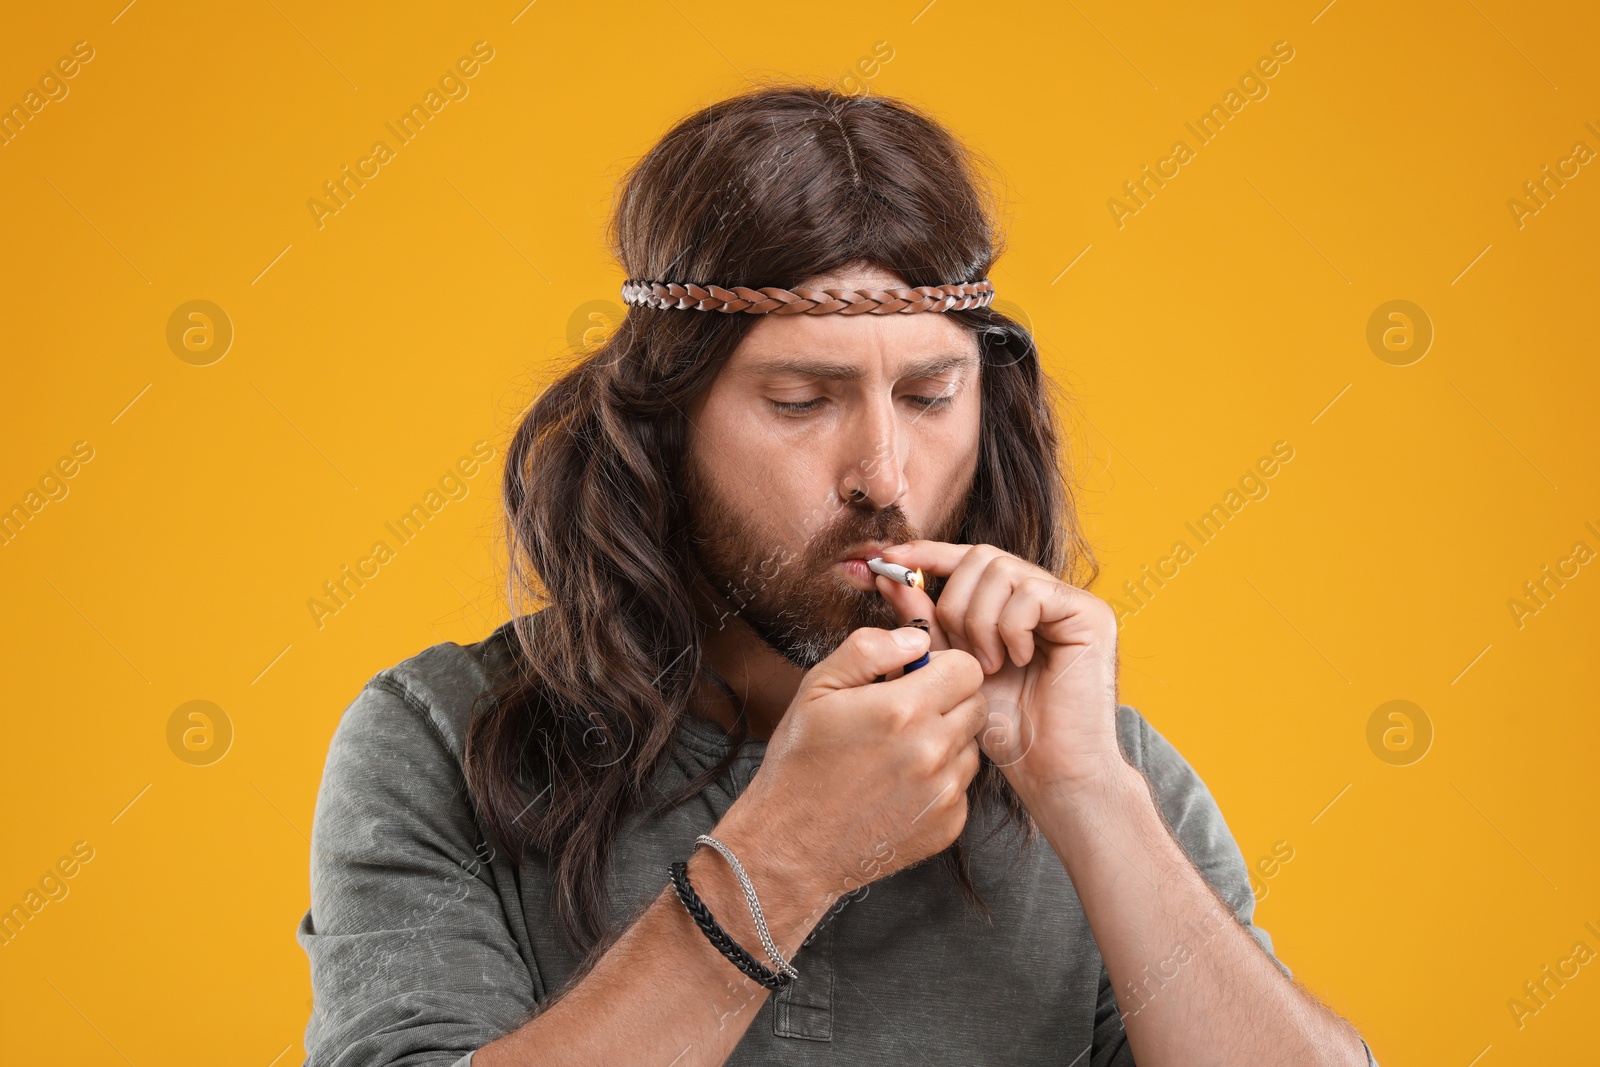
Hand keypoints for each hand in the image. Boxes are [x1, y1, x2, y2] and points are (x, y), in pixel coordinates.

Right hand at [715, 626, 986, 918]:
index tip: (916, 678)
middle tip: (906, 715)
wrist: (791, 846)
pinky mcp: (948, 824)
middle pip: (976, 704)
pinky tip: (900, 787)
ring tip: (898, 754)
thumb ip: (869, 650)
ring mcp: (944, 792)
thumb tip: (917, 639)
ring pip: (972, 746)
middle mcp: (932, 750)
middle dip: (948, 701)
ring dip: (946, 742)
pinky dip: (940, 781)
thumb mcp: (817, 689)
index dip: (942, 667)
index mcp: (902, 710)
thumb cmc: (799, 763)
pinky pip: (962, 786)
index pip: (967, 668)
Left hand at [874, 541, 1123, 793]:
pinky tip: (1017, 661)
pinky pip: (1031, 594)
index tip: (888, 561)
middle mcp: (1044, 594)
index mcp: (1012, 604)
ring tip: (990, 665)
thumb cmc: (1006, 728)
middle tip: (962, 655)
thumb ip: (927, 623)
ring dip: (980, 622)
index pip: (968, 558)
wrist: (1051, 772)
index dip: (927, 554)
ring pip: (1001, 571)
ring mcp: (1069, 601)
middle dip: (954, 604)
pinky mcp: (1090, 614)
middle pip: (980, 558)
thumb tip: (891, 578)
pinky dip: (1011, 629)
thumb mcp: (951, 668)